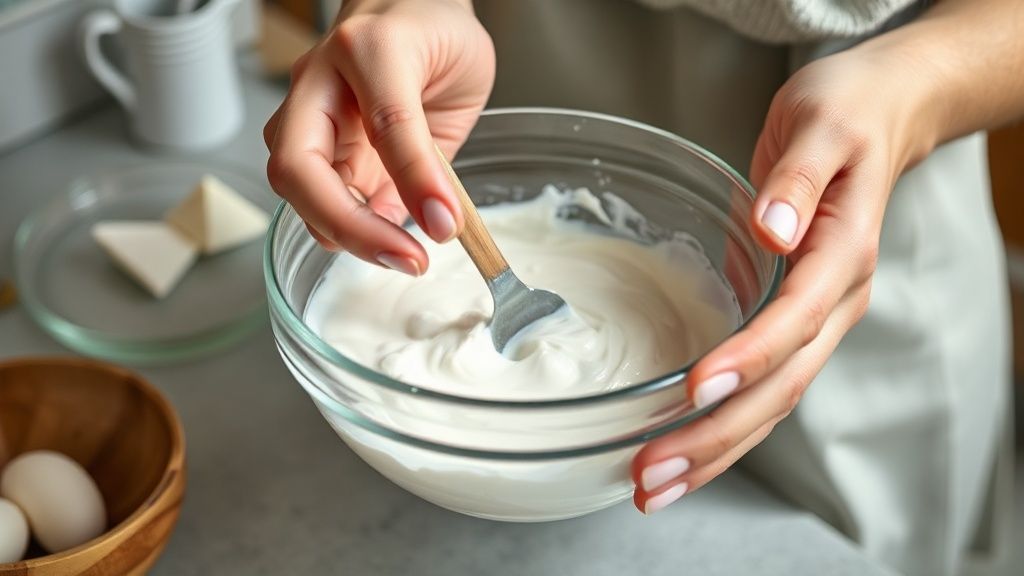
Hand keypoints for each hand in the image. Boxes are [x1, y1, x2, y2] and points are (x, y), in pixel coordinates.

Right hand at [263, 0, 494, 274]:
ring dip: (344, 233)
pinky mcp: (310, 147)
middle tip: (408, 260)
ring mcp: (305, 116)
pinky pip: (313, 198)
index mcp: (365, 49)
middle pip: (299, 166)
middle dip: (349, 226)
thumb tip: (435, 222)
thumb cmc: (434, 31)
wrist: (405, 9)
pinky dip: (346, 228)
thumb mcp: (462, 76)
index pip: (384, 122)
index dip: (415, 179)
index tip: (446, 223)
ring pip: (295, 187)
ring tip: (402, 255)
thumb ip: (438, 149)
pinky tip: (385, 239)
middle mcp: (318, 82)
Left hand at [630, 48, 937, 513]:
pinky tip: (683, 451)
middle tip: (653, 472)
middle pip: (781, 387)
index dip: (748, 358)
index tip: (696, 389)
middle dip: (716, 436)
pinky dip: (723, 426)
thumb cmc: (844, 116)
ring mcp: (816, 320)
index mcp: (842, 255)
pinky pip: (762, 388)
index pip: (794, 320)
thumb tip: (774, 229)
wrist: (877, 117)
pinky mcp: (792, 323)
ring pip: (772, 404)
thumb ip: (798, 180)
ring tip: (655, 486)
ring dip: (714, 450)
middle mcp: (834, 303)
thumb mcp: (820, 126)